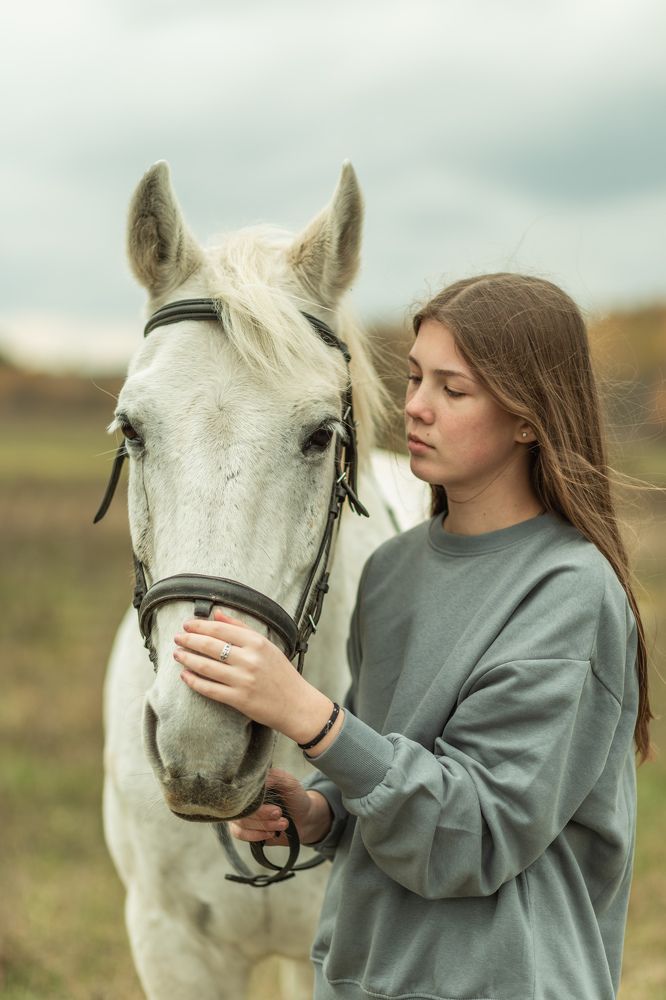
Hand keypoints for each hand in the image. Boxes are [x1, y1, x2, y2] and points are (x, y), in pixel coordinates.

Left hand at [173, 609, 334, 744]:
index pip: (221, 629)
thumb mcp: (267, 645)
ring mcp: (243, 680)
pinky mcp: (238, 699)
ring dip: (187, 659)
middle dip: (189, 640)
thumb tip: (217, 614)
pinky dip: (193, 681)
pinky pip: (209, 689)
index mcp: (257, 642)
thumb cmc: (281, 673)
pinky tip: (185, 675)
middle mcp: (249, 660)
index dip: (200, 626)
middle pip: (210, 646)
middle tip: (177, 638)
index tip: (187, 625)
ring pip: (206, 667)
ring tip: (177, 654)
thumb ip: (241, 627)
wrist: (296, 704)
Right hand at [229, 768, 333, 845]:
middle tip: (280, 817)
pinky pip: (239, 834)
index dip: (259, 805)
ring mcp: (242, 813)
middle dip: (263, 817)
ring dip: (263, 827)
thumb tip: (256, 783)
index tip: (277, 811)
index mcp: (253, 782)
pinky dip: (256, 835)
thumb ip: (273, 777)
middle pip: (241, 810)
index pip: (243, 791)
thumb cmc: (296, 798)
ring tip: (282, 825)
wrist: (304, 819)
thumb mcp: (289, 782)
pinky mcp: (244, 828)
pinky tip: (271, 834)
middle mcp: (244, 797)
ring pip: (241, 823)